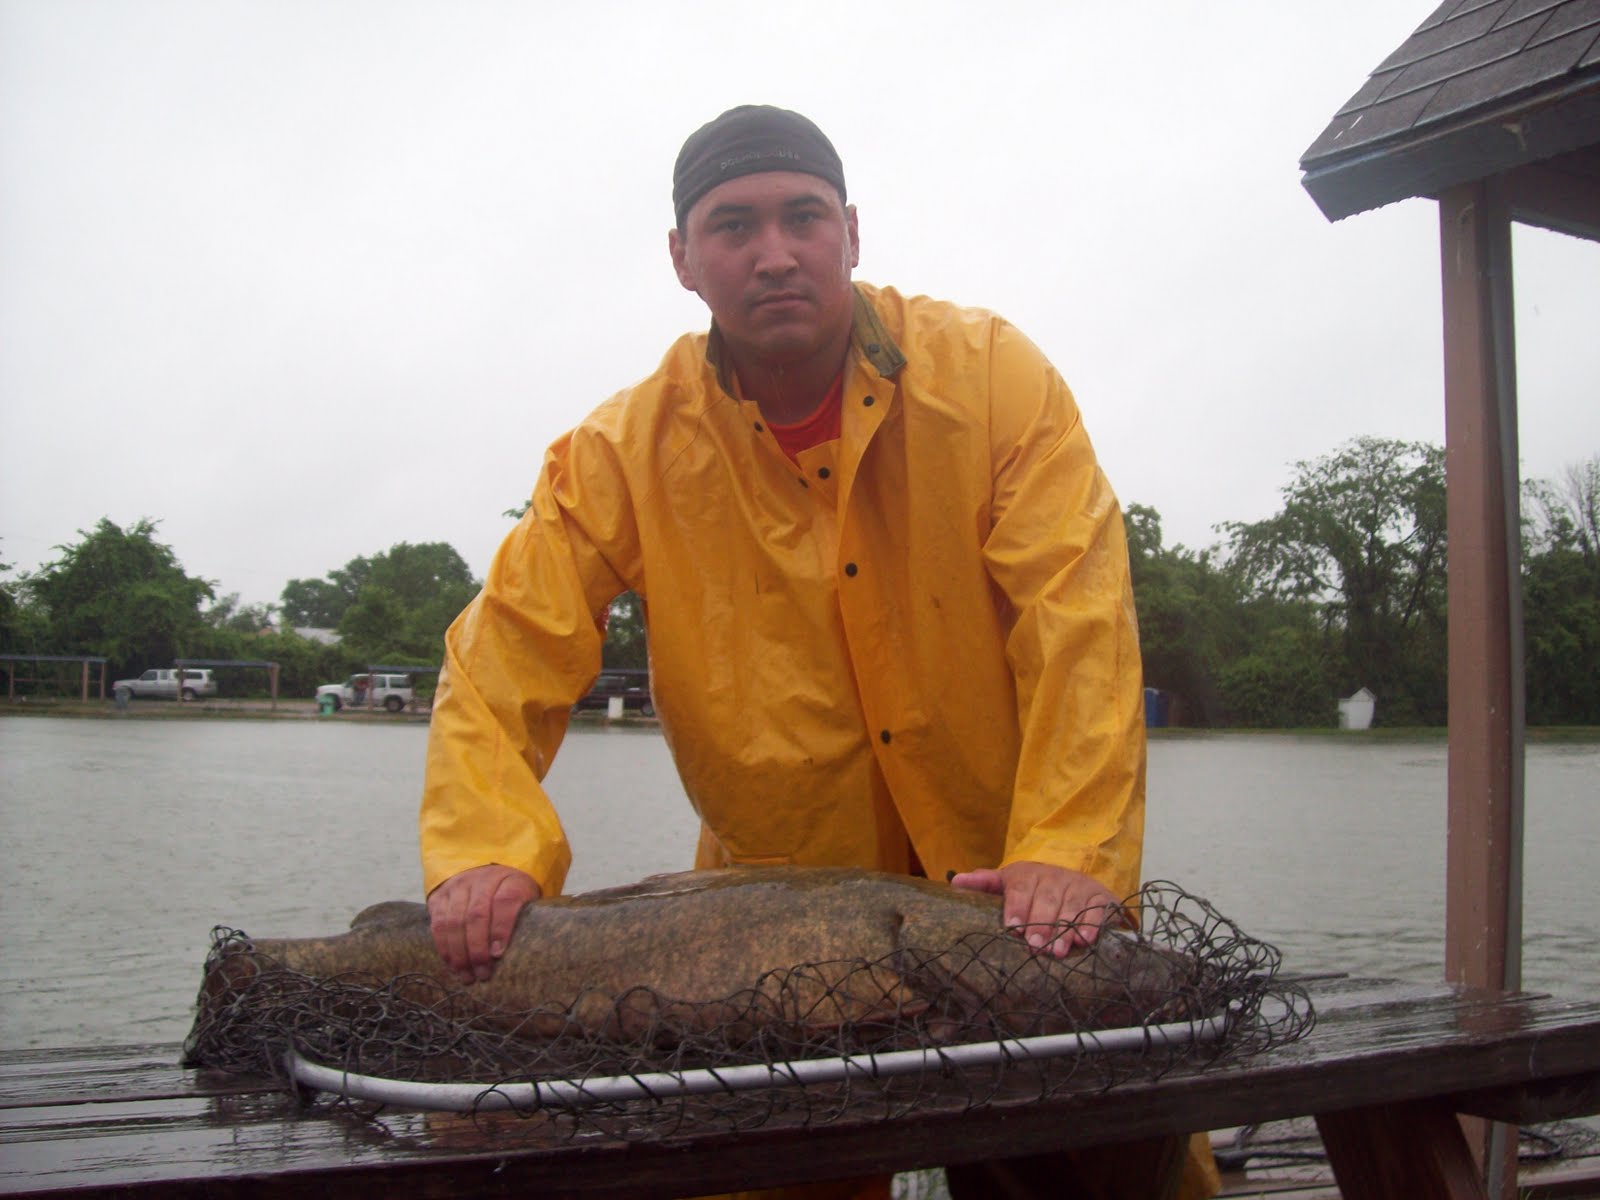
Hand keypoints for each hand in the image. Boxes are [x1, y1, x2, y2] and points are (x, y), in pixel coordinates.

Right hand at [427, 863, 539, 983]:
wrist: (483, 871)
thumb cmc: (510, 893)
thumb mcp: (526, 898)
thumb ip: (523, 918)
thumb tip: (511, 953)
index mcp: (509, 879)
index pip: (505, 901)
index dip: (501, 929)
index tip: (498, 954)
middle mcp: (481, 880)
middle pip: (476, 915)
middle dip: (477, 949)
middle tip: (483, 974)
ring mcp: (457, 886)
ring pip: (454, 922)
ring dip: (459, 953)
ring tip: (467, 975)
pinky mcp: (439, 897)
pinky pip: (438, 925)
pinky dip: (444, 948)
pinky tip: (452, 964)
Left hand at [949, 861, 1124, 956]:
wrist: (1075, 882)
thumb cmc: (1032, 891)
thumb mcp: (1008, 884)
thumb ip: (985, 884)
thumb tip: (955, 882)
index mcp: (1027, 874)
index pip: (1019, 888)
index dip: (1016, 907)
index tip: (1013, 927)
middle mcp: (1053, 876)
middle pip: (1045, 899)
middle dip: (1040, 923)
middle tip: (1035, 946)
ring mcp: (1077, 885)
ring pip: (1070, 907)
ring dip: (1064, 929)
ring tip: (1057, 951)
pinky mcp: (1099, 897)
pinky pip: (1096, 909)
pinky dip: (1091, 924)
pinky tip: (1085, 940)